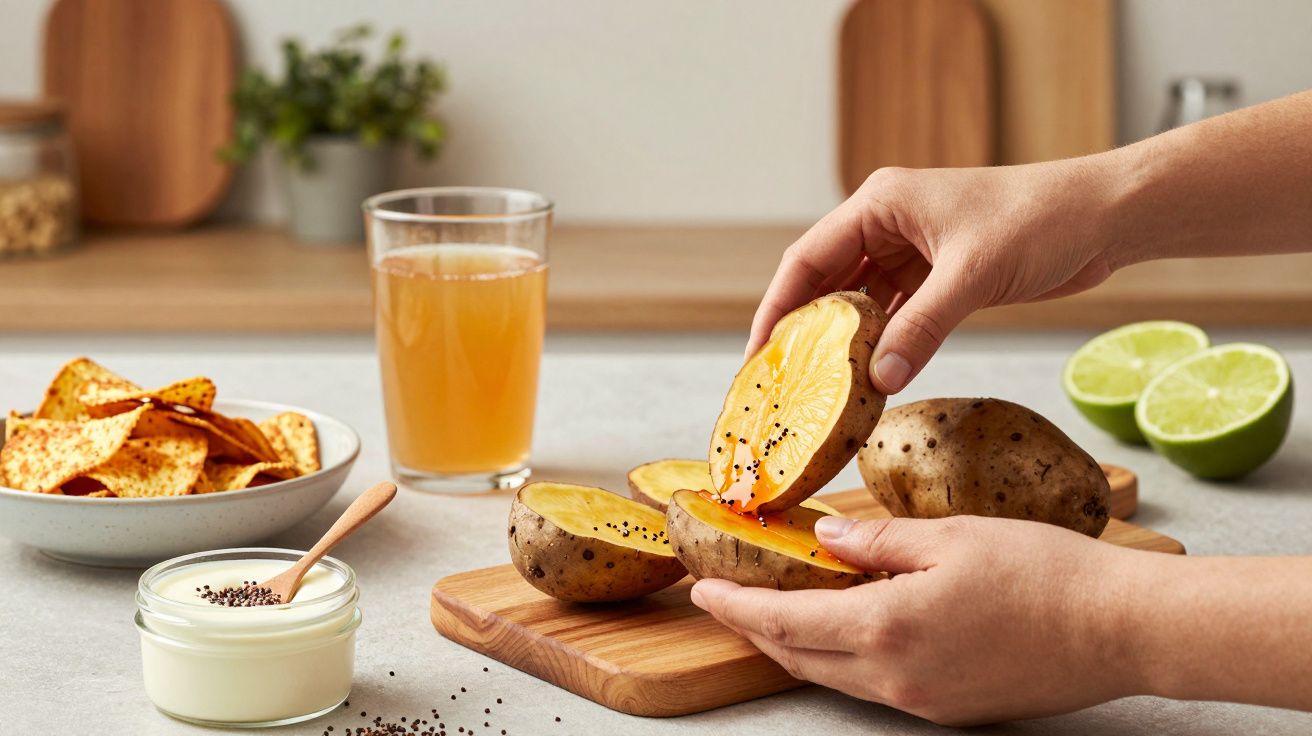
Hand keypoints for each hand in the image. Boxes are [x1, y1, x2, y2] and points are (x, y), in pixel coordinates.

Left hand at [689, 515, 1152, 725]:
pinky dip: (840, 655)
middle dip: (754, 628)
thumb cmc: (1043, 572)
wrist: (1119, 629)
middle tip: (725, 600)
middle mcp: (894, 676)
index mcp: (887, 627)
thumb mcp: (950, 536)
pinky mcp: (947, 708)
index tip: (702, 591)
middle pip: (798, 656)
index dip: (736, 606)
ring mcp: (920, 699)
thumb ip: (877, 539)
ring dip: (794, 644)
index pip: (784, 621)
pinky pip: (872, 684)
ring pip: (832, 674)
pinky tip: (842, 627)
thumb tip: (827, 539)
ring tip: (772, 611)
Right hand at [747, 161, 1121, 392]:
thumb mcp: (972, 276)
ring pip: (860, 302)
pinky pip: (895, 315)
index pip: (807, 259)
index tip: (758, 355)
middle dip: (802, 329)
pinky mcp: (940, 276)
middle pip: (826, 281)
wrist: (1105, 218)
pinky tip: (869, 376)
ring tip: (819, 387)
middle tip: (780, 380)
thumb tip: (877, 379)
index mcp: (881, 203)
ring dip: (843, 342)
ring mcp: (913, 250)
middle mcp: (888, 223)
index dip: (777, 308)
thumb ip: (921, 328)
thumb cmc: (1042, 220)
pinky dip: (882, 344)